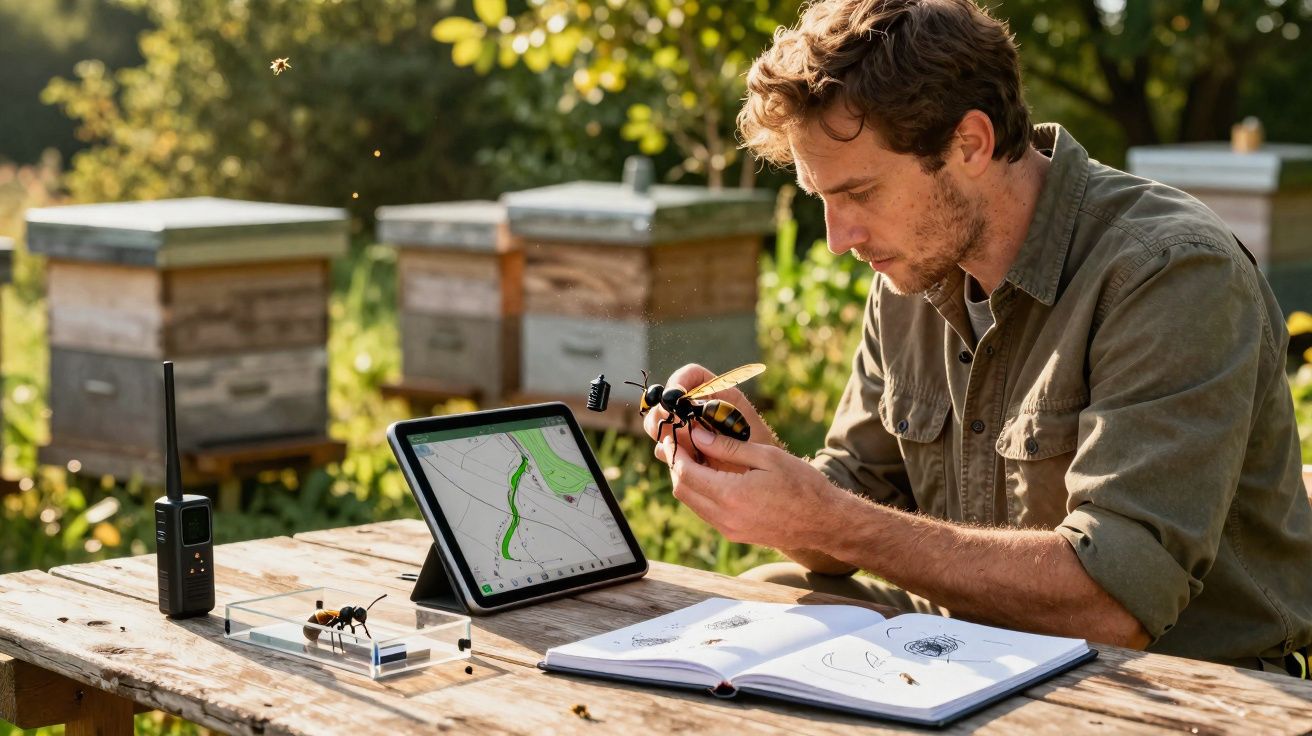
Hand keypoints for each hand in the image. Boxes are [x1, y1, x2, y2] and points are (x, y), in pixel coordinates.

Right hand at [640, 363, 776, 472]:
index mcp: (720, 395)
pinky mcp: (686, 449)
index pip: (691, 376)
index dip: (678, 382)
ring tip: (676, 448)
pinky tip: (678, 462)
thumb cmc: (761, 455)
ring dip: (663, 434)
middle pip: (669, 400)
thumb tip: (686, 428)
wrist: (766, 477)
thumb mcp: (743, 437)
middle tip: (669, 429)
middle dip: (663, 412)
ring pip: (662, 423)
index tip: (674, 398)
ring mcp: (692, 429)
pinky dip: (668, 453)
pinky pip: (667, 446)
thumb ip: (716, 431)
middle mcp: (702, 409)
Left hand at [655, 426, 843, 549]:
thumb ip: (728, 447)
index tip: (673, 435)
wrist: (824, 522)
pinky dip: (701, 493)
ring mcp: (729, 530)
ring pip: (692, 503)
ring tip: (694, 455)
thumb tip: (698, 435)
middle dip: (676, 465)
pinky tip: (711, 475)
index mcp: (731, 495)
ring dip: (687, 480)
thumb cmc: (802, 485)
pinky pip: (706, 512)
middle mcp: (725, 517)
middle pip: (682, 490)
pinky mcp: (735, 534)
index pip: (686, 473)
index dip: (675, 452)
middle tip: (680, 443)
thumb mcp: (766, 457)